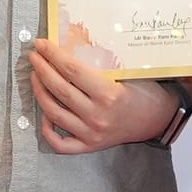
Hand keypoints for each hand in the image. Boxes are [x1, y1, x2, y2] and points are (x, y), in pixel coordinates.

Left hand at [25, 21, 183, 154]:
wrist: (158, 119)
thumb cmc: (144, 91)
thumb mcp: (129, 72)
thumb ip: (103, 63)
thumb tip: (69, 45)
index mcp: (109, 95)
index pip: (72, 71)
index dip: (53, 55)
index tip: (42, 44)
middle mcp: (98, 116)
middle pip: (60, 90)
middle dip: (42, 69)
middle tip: (34, 56)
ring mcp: (92, 134)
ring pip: (54, 113)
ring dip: (40, 93)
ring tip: (35, 77)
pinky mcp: (89, 146)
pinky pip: (60, 143)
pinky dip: (47, 129)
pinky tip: (45, 113)